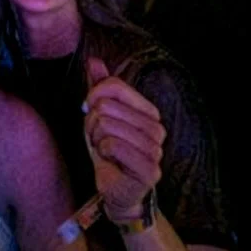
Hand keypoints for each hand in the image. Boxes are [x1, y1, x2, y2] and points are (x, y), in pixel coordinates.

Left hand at [84, 57, 165, 220]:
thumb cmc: (110, 152)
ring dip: (97, 140)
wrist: (117, 190)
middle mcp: (157, 129)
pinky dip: (104, 152)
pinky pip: (112, 146)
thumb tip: (93, 60)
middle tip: (101, 140)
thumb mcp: (101, 117)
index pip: (115, 87)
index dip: (94, 97)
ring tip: (106, 151)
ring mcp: (156, 150)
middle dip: (93, 124)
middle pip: (107, 107)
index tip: (93, 114)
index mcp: (150, 113)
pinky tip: (111, 161)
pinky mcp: (149, 170)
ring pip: (107, 126)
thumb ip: (100, 88)